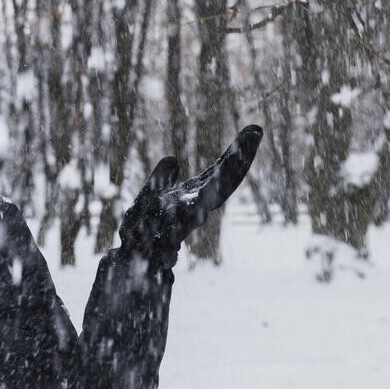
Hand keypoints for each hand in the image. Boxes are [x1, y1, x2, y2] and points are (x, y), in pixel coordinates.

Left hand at [118, 124, 262, 268]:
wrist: (134, 258)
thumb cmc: (145, 229)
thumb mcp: (152, 195)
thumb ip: (162, 178)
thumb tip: (172, 159)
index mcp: (194, 196)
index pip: (222, 172)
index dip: (238, 153)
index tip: (256, 129)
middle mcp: (196, 207)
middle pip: (224, 181)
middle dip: (239, 157)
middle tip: (256, 131)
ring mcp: (185, 219)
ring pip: (210, 198)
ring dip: (227, 176)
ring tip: (239, 153)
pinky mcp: (169, 233)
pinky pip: (186, 216)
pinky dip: (198, 204)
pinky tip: (209, 188)